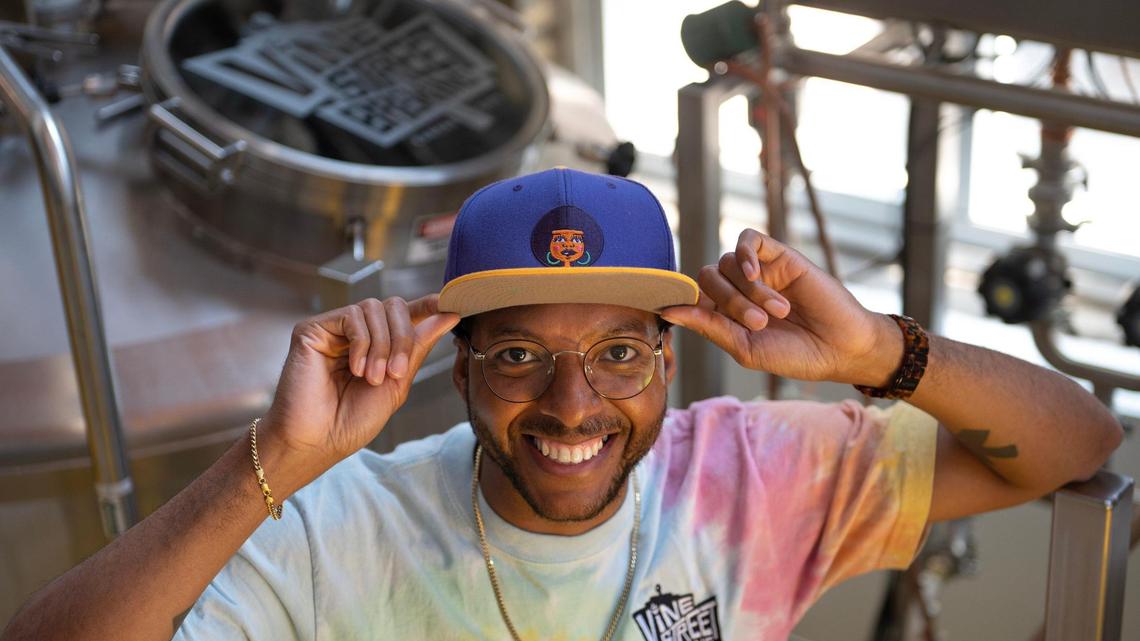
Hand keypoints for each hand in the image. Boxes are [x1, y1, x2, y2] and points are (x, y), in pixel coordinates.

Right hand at [261, 295, 458, 467]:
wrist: (319, 440)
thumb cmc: (352, 421)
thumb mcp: (397, 383)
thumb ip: (418, 346)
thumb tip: (448, 315)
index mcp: (377, 346)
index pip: (404, 315)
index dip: (426, 305)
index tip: (449, 305)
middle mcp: (356, 334)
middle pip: (393, 307)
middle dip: (402, 338)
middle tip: (395, 373)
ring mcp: (334, 329)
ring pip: (374, 308)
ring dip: (382, 345)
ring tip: (372, 378)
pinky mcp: (313, 329)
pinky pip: (352, 316)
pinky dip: (362, 343)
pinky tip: (355, 369)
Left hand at [661, 229, 899, 384]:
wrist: (841, 347)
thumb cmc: (795, 354)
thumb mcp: (745, 347)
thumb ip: (708, 326)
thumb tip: (668, 310)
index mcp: (725, 314)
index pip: (692, 296)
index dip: (686, 302)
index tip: (685, 312)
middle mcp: (738, 290)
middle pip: (708, 278)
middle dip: (729, 302)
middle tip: (760, 323)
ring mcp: (758, 271)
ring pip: (728, 263)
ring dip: (749, 291)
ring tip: (778, 312)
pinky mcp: (779, 255)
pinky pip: (749, 240)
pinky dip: (746, 254)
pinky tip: (756, 275)